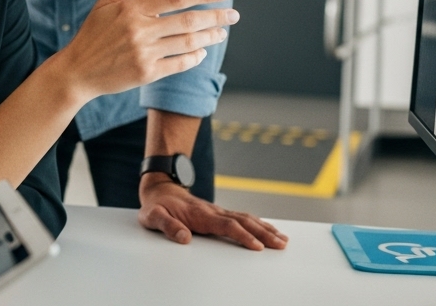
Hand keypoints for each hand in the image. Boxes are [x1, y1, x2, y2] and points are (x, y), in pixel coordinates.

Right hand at [54, 0, 237, 101]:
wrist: (77, 71)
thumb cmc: (92, 35)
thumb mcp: (104, 5)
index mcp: (133, 8)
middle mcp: (140, 29)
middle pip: (189, 21)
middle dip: (217, 17)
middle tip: (234, 14)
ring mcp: (144, 52)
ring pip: (188, 43)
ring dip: (210, 37)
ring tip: (222, 33)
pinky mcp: (146, 73)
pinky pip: (179, 64)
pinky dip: (194, 57)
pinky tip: (202, 52)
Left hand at [137, 176, 287, 250]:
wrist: (159, 188)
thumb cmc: (156, 205)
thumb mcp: (153, 216)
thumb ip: (167, 226)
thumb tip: (184, 238)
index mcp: (200, 214)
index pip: (227, 225)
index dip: (243, 236)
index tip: (258, 246)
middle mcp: (213, 211)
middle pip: (244, 222)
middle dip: (264, 234)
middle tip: (281, 244)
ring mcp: (218, 211)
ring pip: (246, 219)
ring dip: (265, 228)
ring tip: (283, 239)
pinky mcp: (219, 213)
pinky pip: (242, 218)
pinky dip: (258, 224)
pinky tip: (268, 229)